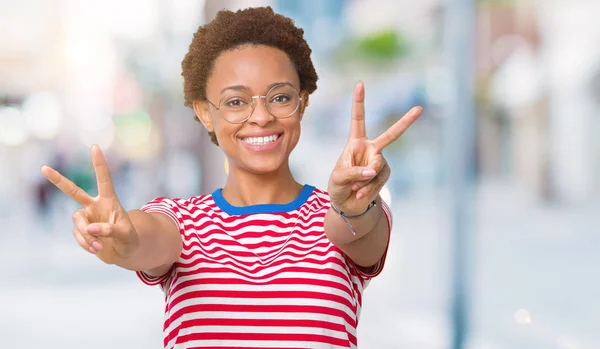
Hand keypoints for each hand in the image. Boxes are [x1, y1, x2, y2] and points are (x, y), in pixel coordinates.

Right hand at [41, 145, 137, 263]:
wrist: (124, 252)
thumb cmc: (130, 239)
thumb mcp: (126, 234)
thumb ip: (109, 230)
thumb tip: (90, 229)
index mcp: (109, 200)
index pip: (103, 179)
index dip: (99, 163)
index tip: (95, 147)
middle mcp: (94, 205)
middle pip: (73, 191)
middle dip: (58, 180)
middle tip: (44, 168)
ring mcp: (86, 217)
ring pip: (78, 223)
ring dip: (87, 236)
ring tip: (100, 246)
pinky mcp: (81, 230)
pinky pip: (78, 235)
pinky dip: (86, 244)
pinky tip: (96, 249)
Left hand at [328, 81, 421, 214]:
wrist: (346, 204)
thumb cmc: (338, 186)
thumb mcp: (339, 178)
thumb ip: (353, 172)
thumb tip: (372, 171)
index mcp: (356, 142)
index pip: (358, 119)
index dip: (359, 102)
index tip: (360, 84)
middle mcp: (371, 149)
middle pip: (391, 135)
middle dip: (406, 122)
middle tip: (419, 109)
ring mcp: (380, 162)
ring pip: (376, 168)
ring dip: (363, 182)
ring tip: (354, 189)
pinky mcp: (384, 175)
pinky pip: (378, 182)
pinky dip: (368, 190)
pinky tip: (360, 195)